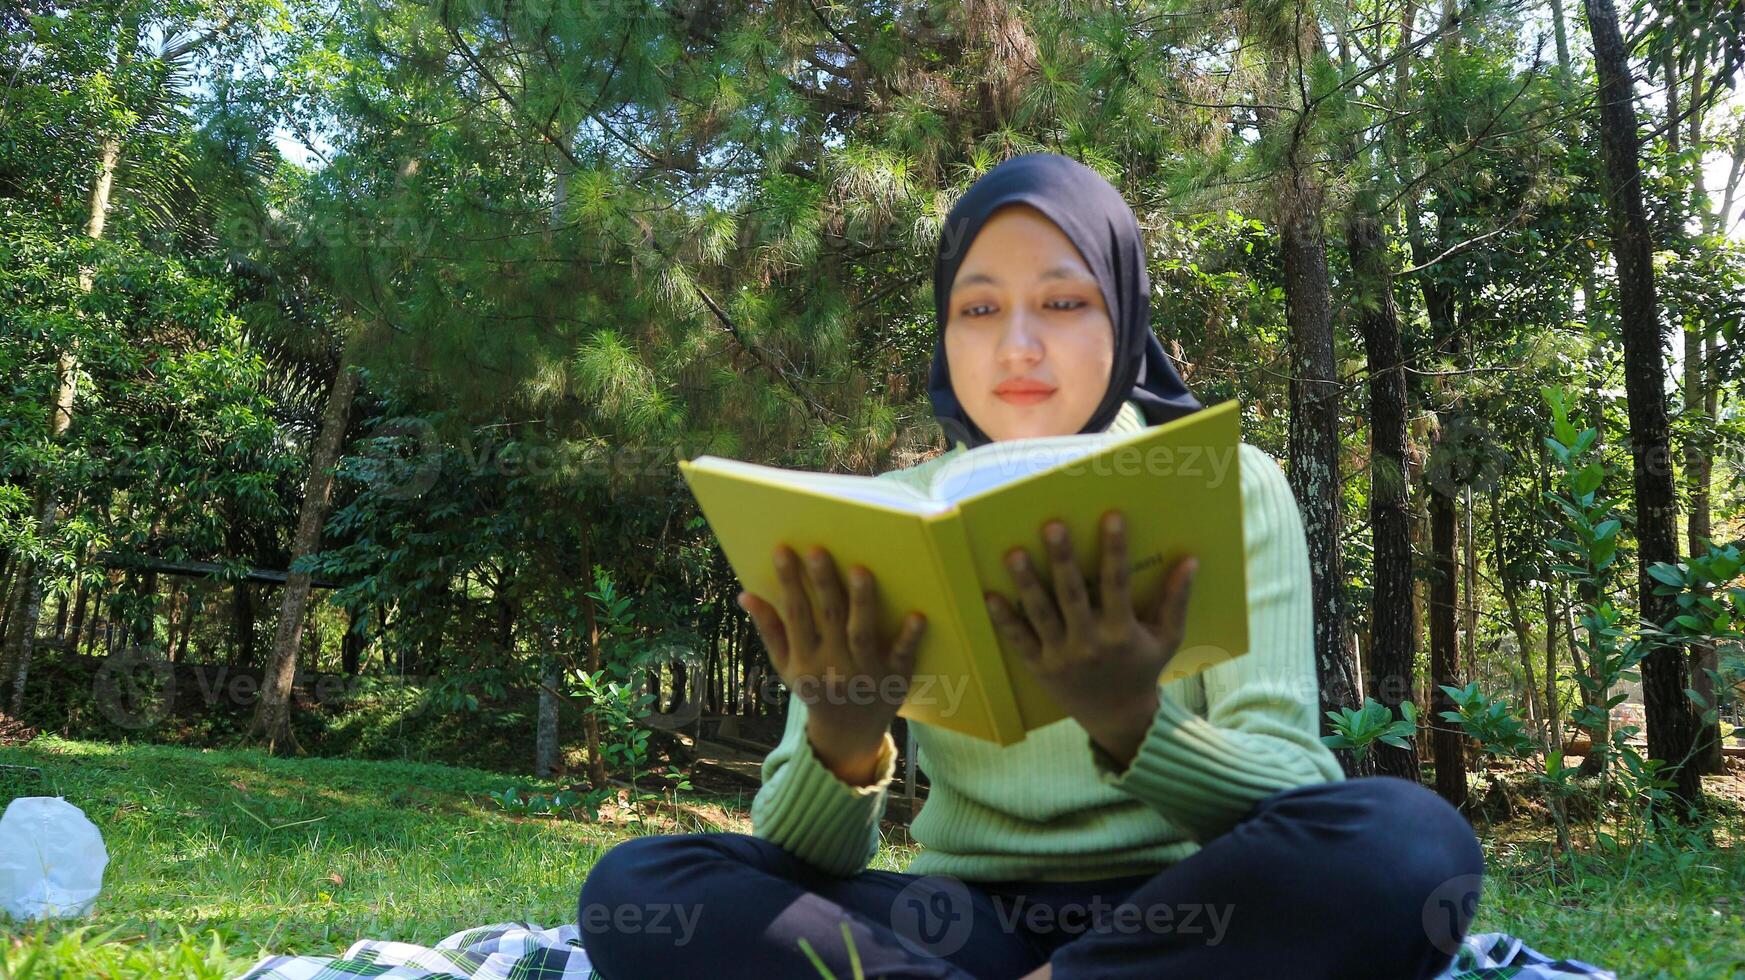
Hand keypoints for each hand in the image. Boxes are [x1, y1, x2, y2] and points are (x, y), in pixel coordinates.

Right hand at [738, 544, 926, 783]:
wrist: (848, 733)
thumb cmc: (815, 689)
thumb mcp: (786, 666)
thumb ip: (770, 630)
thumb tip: (745, 595)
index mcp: (805, 661)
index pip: (795, 615)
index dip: (789, 582)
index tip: (782, 549)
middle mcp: (834, 666)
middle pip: (829, 619)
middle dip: (823, 584)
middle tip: (818, 549)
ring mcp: (866, 673)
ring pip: (863, 634)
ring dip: (862, 602)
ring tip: (860, 570)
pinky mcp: (895, 679)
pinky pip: (903, 656)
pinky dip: (909, 637)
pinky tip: (917, 615)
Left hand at [985, 511, 1196, 758]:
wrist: (1118, 717)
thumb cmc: (1143, 669)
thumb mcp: (1167, 638)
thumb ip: (1176, 601)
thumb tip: (1190, 561)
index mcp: (1121, 633)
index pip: (1117, 584)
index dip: (1115, 550)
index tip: (1111, 517)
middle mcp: (1090, 644)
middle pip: (1072, 595)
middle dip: (1062, 559)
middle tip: (1052, 526)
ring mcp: (1062, 657)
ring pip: (1041, 614)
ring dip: (1027, 583)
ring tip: (1014, 554)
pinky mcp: (1040, 668)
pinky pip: (1020, 641)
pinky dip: (1005, 620)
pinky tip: (990, 596)